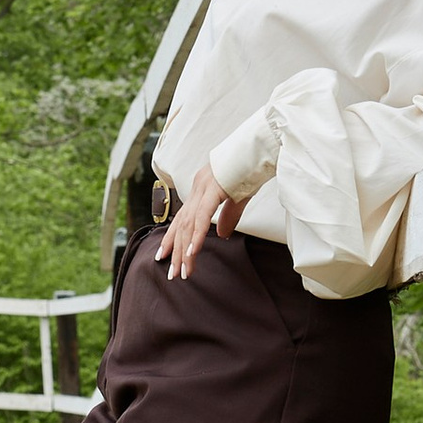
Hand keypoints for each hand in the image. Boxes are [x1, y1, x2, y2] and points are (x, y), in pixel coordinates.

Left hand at [161, 166, 243, 280]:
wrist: (258, 148)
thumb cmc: (249, 169)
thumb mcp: (238, 198)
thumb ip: (228, 216)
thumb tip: (222, 234)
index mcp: (201, 190)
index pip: (182, 218)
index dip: (171, 238)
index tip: (164, 257)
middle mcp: (198, 189)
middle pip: (181, 225)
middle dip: (175, 251)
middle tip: (172, 274)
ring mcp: (204, 188)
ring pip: (189, 225)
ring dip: (184, 251)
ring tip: (183, 271)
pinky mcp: (214, 190)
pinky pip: (202, 218)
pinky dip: (196, 236)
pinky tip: (191, 253)